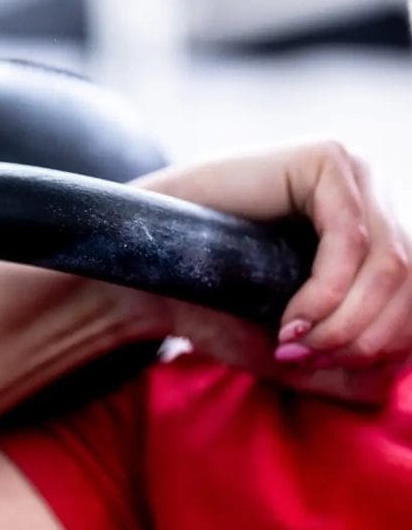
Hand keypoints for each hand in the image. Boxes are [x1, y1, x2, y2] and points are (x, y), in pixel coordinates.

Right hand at [135, 141, 410, 405]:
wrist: (143, 280)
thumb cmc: (217, 310)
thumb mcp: (301, 351)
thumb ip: (355, 365)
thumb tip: (398, 369)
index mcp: (377, 232)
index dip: (382, 345)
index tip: (315, 367)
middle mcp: (373, 194)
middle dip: (361, 339)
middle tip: (301, 361)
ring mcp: (352, 171)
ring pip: (392, 266)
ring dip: (344, 323)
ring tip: (292, 346)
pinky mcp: (323, 160)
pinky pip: (351, 240)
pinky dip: (326, 295)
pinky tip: (289, 321)